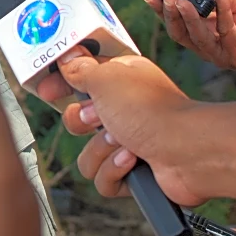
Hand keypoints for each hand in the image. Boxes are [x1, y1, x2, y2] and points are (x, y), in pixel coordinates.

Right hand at [55, 47, 206, 206]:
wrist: (188, 153)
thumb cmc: (152, 111)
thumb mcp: (106, 79)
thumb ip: (80, 68)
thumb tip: (68, 56)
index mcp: (118, 82)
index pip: (79, 79)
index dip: (61, 84)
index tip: (47, 90)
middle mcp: (123, 111)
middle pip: (77, 120)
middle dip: (82, 122)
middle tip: (96, 118)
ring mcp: (129, 142)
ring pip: (87, 153)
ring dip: (101, 149)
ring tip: (123, 142)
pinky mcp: (133, 173)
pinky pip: (102, 178)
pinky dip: (114, 170)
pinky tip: (132, 160)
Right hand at [143, 0, 235, 76]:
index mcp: (205, 30)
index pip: (177, 21)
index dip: (161, 10)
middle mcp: (208, 44)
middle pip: (179, 33)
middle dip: (169, 15)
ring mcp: (220, 53)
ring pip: (195, 38)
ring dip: (187, 18)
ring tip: (181, 1)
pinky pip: (225, 31)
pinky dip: (221, 9)